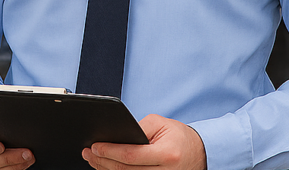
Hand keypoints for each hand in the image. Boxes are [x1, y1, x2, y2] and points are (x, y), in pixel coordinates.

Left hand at [82, 114, 205, 169]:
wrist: (200, 153)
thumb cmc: (179, 137)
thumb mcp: (160, 123)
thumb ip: (138, 129)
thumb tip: (115, 136)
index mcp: (166, 154)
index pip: (131, 156)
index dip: (110, 151)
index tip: (94, 147)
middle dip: (102, 161)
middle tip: (88, 152)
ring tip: (93, 160)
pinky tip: (107, 168)